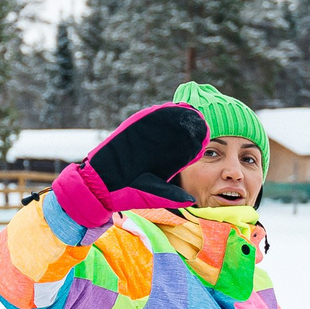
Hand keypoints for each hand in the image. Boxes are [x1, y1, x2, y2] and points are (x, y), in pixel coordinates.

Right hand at [51, 103, 207, 225]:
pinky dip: (160, 113)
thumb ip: (172, 195)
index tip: (208, 140)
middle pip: (178, 135)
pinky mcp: (132, 131)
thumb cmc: (128, 193)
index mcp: (165, 164)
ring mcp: (145, 139)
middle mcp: (157, 150)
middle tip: (203, 120)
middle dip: (190, 128)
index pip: (185, 152)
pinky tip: (172, 108)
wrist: (102, 187)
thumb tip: (192, 200)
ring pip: (165, 125)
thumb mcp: (154, 194)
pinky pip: (148, 119)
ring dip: (179, 117)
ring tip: (191, 110)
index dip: (196, 145)